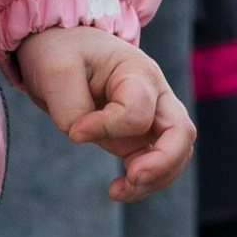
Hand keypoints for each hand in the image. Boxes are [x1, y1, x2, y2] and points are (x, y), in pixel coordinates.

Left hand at [12, 25, 195, 200]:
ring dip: (153, 180)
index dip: (107, 127)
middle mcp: (154, 94)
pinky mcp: (138, 136)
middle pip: (182, 133)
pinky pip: (155, 164)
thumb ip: (69, 105)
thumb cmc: (60, 49)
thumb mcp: (55, 68)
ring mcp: (151, 116)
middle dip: (162, 163)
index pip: (138, 110)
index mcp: (137, 71)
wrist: (60, 46)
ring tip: (118, 191)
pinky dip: (142, 183)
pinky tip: (117, 190)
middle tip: (131, 177)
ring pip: (175, 155)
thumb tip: (83, 137)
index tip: (74, 132)